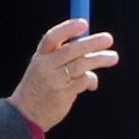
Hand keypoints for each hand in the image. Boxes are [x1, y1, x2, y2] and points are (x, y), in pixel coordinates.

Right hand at [11, 14, 116, 128]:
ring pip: (81, 65)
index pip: (52, 37)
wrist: (25, 115)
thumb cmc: (40, 86)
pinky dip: (91, 80)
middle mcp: (45, 67)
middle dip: (92, 43)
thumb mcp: (44, 68)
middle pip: (71, 50)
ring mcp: (54, 81)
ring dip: (99, 59)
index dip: (68, 28)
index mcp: (40, 56)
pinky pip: (83, 82)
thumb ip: (63, 56)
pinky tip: (92, 84)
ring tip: (113, 57)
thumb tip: (91, 46)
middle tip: (108, 38)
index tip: (84, 23)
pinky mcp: (62, 95)